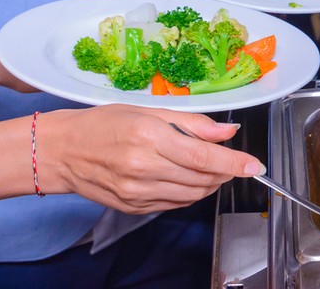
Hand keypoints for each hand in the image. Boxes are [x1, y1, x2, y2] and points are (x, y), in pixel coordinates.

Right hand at [39, 107, 262, 214]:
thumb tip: (227, 130)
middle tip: (233, 160)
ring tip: (212, 167)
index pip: (204, 157)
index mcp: (150, 138)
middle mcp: (144, 169)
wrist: (64, 151)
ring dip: (210, 183)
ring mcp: (138, 193)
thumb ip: (193, 122)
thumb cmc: (105, 123)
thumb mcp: (149, 111)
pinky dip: (190, 193)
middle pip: (201, 179)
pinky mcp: (133, 208)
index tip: (254, 165)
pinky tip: (189, 179)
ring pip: (191, 195)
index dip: (234, 162)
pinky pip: (174, 204)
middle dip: (225, 172)